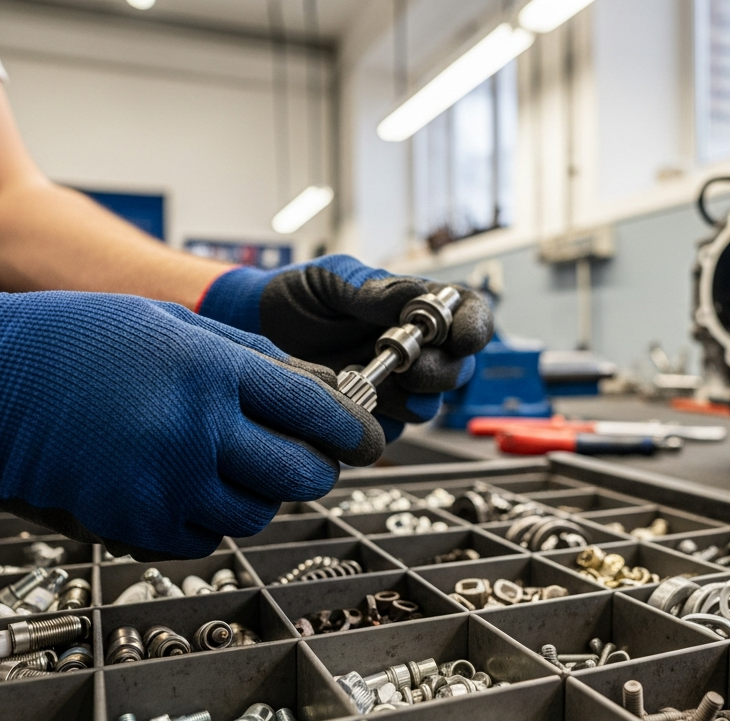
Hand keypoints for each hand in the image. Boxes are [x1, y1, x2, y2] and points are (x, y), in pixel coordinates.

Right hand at [0, 267, 383, 558]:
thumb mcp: (171, 322)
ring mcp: (163, 483)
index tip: (368, 438)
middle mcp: (196, 430)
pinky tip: (186, 486)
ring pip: (256, 512)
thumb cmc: (75, 339)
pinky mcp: (133, 523)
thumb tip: (315, 386)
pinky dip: (208, 519)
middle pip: (299, 474)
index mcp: (212, 370)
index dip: (354, 430)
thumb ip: (248, 355)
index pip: (315, 411)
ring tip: (230, 464)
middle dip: (316, 468)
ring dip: (259, 494)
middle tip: (309, 458)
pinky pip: (205, 539)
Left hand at [198, 255, 492, 438]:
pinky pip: (390, 432)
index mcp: (418, 309)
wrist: (254, 327)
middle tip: (409, 366)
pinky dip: (374, 420)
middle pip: (457, 371)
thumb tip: (418, 300)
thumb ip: (378, 291)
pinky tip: (348, 398)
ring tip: (365, 377)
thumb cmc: (297, 295)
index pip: (468, 318)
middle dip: (439, 371)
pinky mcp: (371, 418)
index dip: (475, 329)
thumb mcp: (334, 279)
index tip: (463, 337)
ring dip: (404, 398)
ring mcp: (395, 387)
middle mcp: (416, 350)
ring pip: (427, 406)